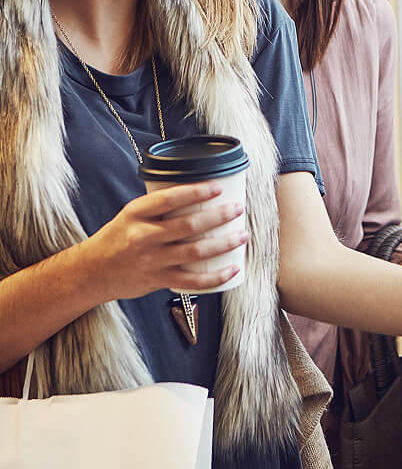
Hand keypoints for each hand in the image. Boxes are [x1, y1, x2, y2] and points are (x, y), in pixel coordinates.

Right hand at [81, 182, 248, 300]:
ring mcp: (151, 260)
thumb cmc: (119, 238)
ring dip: (224, 243)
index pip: (168, 199)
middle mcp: (143, 236)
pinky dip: (215, 277)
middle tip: (238, 209)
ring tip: (242, 235)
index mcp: (136, 214)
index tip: (217, 187)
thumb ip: (160, 207)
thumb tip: (200, 193)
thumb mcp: (132, 215)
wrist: (91, 272)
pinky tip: (232, 270)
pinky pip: (192, 281)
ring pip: (195, 252)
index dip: (195, 192)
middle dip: (219, 216)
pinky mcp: (158, 280)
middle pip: (188, 225)